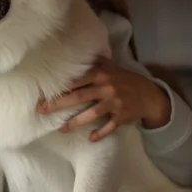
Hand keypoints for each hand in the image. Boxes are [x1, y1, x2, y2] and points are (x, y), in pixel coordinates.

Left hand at [36, 56, 170, 141]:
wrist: (150, 95)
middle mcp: (106, 88)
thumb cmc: (124, 80)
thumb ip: (94, 62)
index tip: (44, 92)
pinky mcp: (122, 116)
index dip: (60, 87)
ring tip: (61, 129)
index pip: (76, 80)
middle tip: (42, 110)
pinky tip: (91, 138)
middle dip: (59, 104)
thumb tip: (73, 52)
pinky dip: (101, 132)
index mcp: (101, 74)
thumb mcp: (110, 67)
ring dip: (75, 121)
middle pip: (79, 96)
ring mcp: (114, 103)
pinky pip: (110, 126)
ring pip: (92, 113)